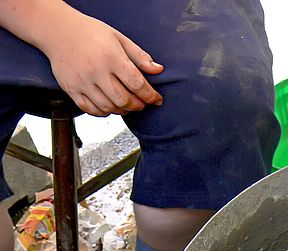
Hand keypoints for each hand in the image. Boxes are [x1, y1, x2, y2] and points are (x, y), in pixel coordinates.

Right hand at [39, 6, 163, 115]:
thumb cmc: (90, 32)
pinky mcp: (70, 88)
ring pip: (108, 107)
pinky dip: (103, 112)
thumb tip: (158, 70)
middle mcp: (96, 71)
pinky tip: (109, 106)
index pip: (137, 84)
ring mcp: (82, 81)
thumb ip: (139, 56)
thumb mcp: (119, 38)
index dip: (150, 96)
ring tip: (127, 105)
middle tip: (142, 104)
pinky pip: (90, 109)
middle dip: (138, 106)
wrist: (57, 29)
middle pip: (124, 100)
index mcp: (111, 57)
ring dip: (122, 110)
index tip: (156, 99)